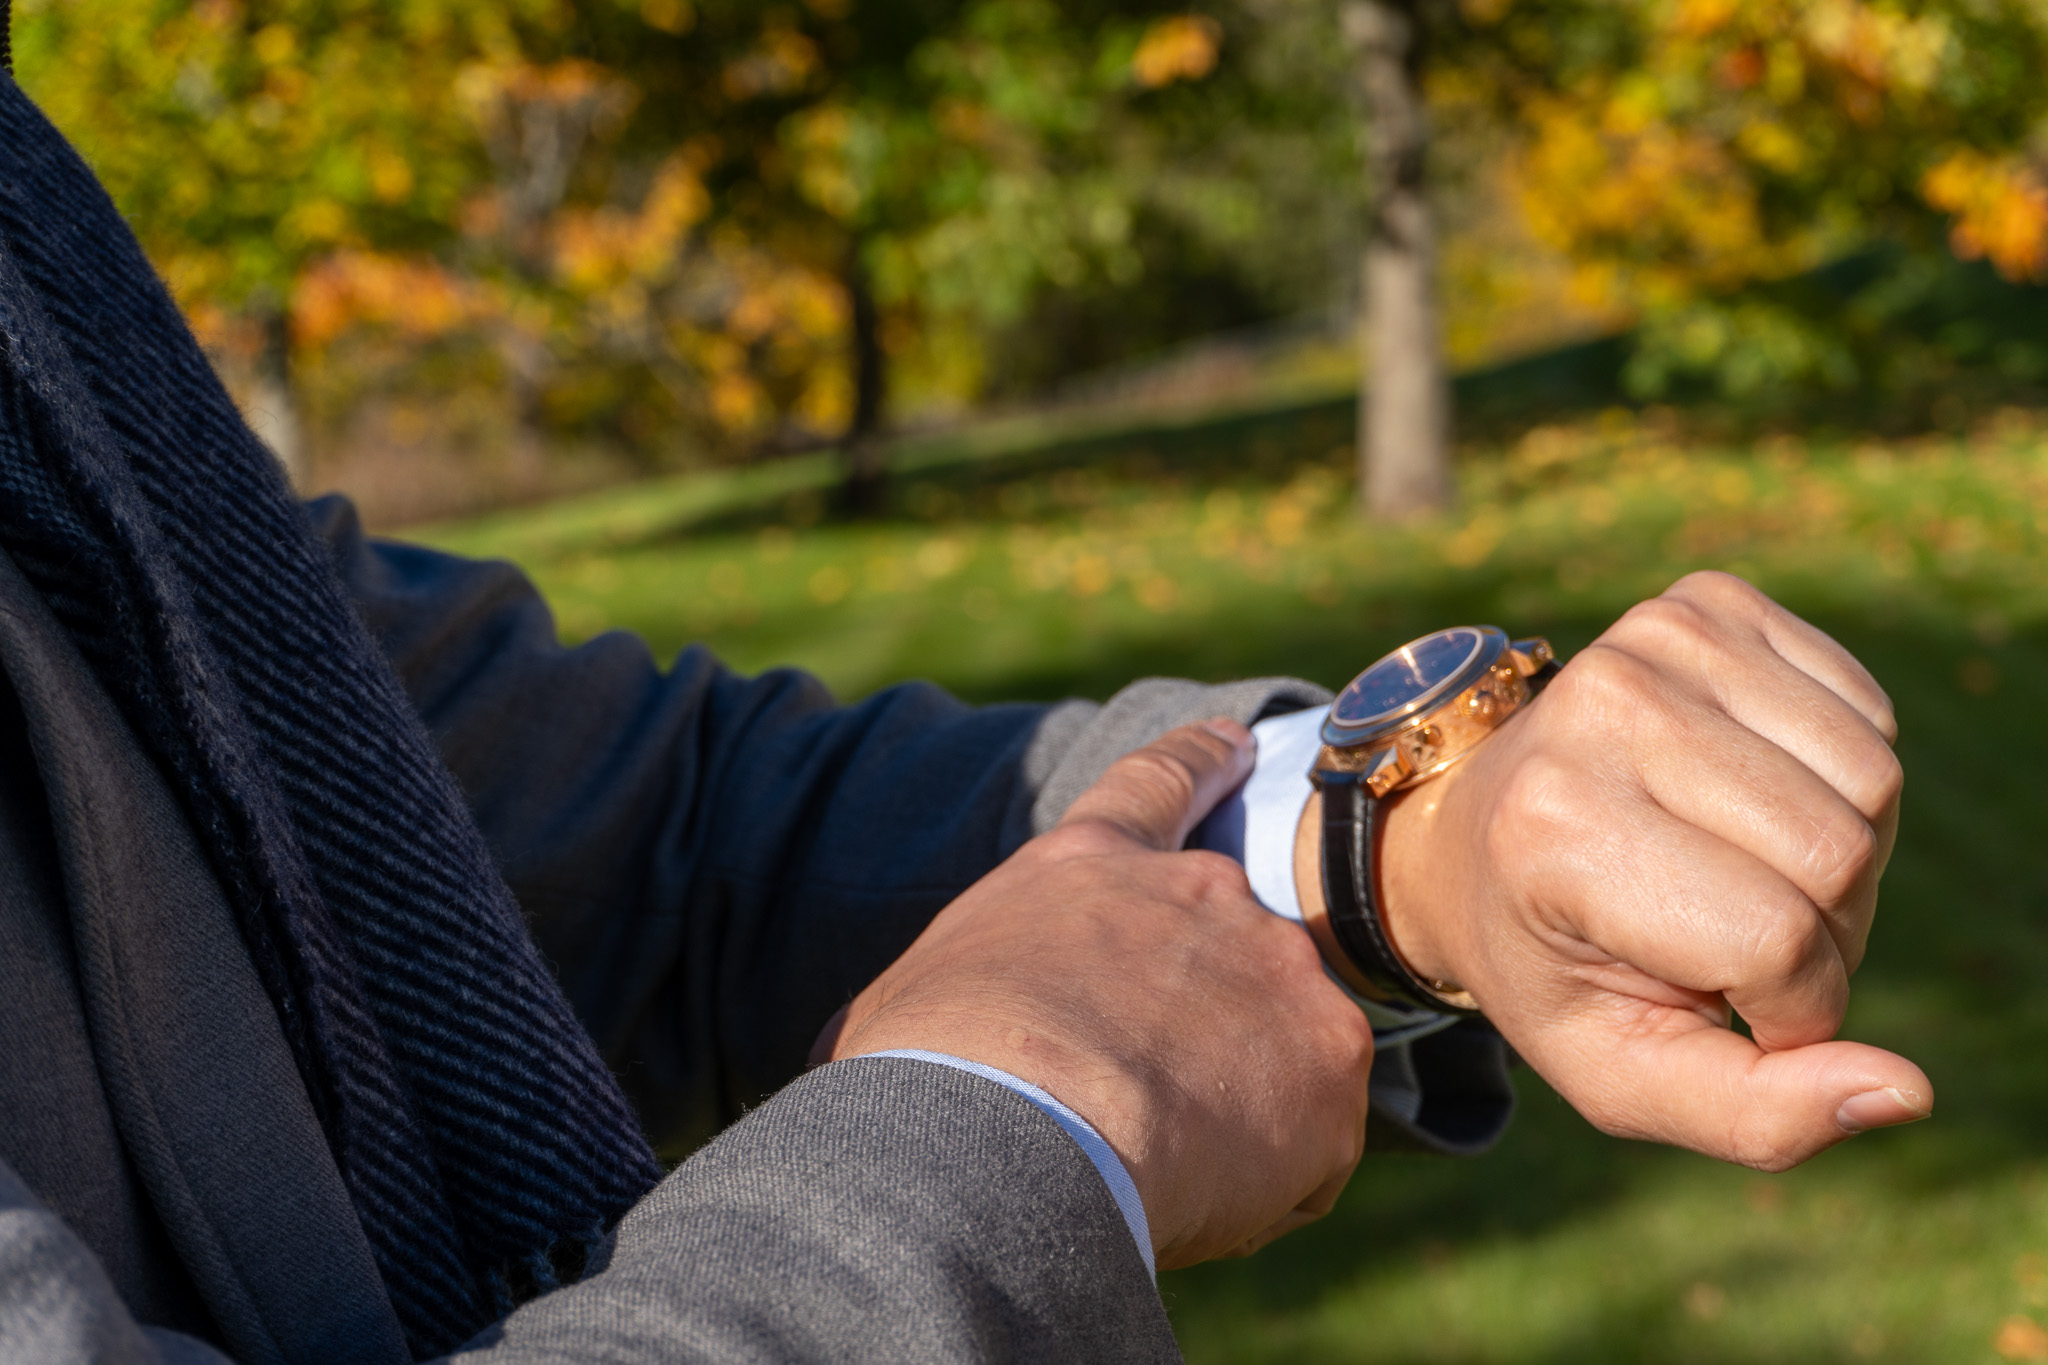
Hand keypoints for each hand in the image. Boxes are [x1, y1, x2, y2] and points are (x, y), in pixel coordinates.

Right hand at [824, 720, 1373, 1268]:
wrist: (1012, 1130)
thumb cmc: (929, 1070)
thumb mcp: (906, 1002)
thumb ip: (948, 998)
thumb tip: (894, 1049)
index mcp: (1088, 866)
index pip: (1157, 784)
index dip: (1202, 761)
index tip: (1240, 744)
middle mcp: (1197, 892)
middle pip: (1232, 945)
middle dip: (1213, 1014)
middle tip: (1159, 1094)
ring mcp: (1275, 962)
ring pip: (1279, 1044)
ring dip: (1244, 1100)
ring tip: (1168, 1158)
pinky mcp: (1330, 1049)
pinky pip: (1318, 1132)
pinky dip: (1280, 1173)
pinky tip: (1208, 1191)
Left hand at [1370, 572, 1926, 1169]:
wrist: (1474, 834)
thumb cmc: (1551, 960)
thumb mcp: (1619, 1070)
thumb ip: (1758, 1117)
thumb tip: (1907, 1094)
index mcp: (1557, 829)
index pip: (1777, 940)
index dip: (1787, 1004)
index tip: (1718, 1000)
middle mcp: (1602, 709)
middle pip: (1841, 854)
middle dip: (1820, 927)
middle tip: (1722, 931)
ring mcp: (1652, 639)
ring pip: (1873, 780)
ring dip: (1837, 854)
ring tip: (1733, 864)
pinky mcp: (1705, 601)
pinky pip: (1868, 711)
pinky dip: (1837, 776)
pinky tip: (1748, 795)